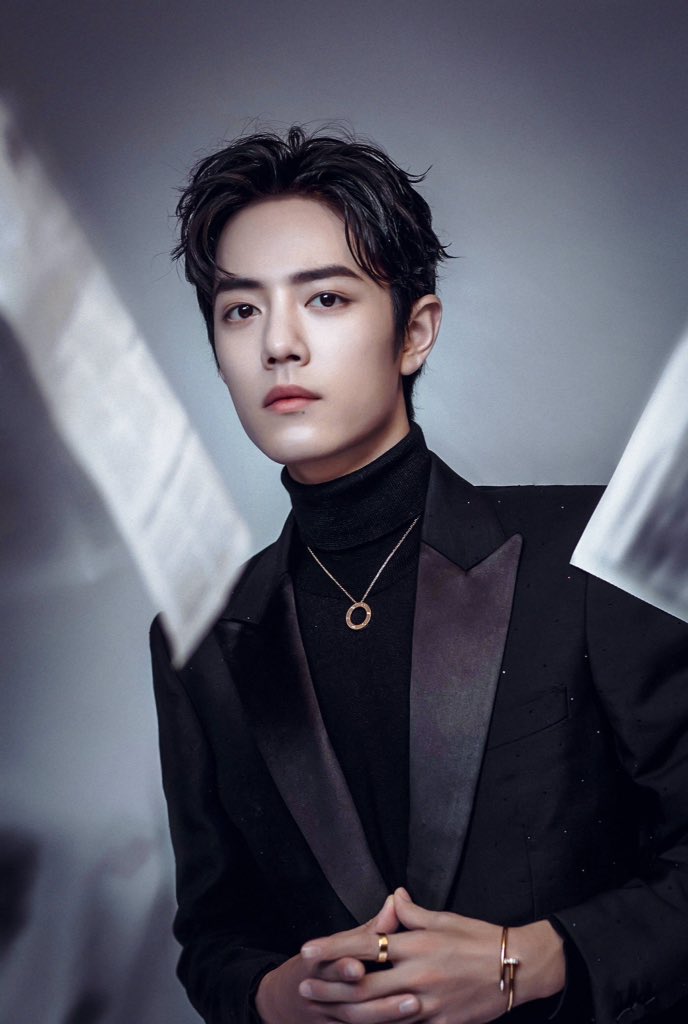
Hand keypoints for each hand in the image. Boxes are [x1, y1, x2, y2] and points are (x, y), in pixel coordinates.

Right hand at [256, 894, 409, 1023]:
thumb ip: (370, 927)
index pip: (329, 962)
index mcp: (317, 962)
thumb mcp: (338, 942)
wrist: (288, 1000)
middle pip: (345, 996)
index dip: (342, 966)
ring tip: (414, 1006)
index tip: (358, 967)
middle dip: (376, 996)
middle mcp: (319, 990)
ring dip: (385, 1013)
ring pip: (355, 1018)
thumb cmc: (320, 964)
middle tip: (410, 995)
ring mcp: (327, 1015)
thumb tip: (396, 900)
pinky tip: (404, 1022)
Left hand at [297, 888, 565, 1023]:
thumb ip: (412, 912)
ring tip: (322, 1009)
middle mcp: (418, 974)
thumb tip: (392, 896)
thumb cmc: (479, 938)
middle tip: (303, 987)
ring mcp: (428, 1003)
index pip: (365, 945)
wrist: (517, 968)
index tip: (307, 949)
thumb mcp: (445, 918)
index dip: (333, 948)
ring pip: (378, 1014)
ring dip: (346, 1011)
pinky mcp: (440, 1023)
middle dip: (330, 988)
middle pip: (363, 986)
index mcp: (417, 944)